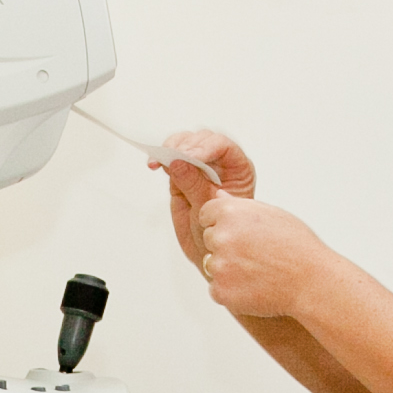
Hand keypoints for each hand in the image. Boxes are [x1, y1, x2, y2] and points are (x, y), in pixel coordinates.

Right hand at [150, 129, 255, 271]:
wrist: (211, 252)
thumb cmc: (220, 235)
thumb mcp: (210, 213)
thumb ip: (195, 186)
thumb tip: (177, 163)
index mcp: (238, 170)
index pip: (224, 147)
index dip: (206, 147)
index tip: (190, 156)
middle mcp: (221, 164)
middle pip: (203, 140)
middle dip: (186, 146)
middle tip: (171, 158)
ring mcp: (200, 167)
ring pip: (186, 143)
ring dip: (171, 147)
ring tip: (159, 161)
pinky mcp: (182, 173)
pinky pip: (172, 156)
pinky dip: (161, 157)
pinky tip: (154, 164)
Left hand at [191, 190, 335, 320]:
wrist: (311, 282)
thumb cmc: (298, 248)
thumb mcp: (273, 215)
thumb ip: (241, 206)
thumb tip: (220, 196)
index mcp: (231, 212)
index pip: (206, 214)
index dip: (222, 224)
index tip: (239, 234)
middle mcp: (221, 236)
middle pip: (209, 239)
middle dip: (226, 246)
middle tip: (255, 255)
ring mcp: (219, 264)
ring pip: (212, 265)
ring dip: (228, 269)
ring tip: (258, 272)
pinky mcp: (220, 290)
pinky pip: (217, 289)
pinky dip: (232, 291)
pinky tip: (255, 287)